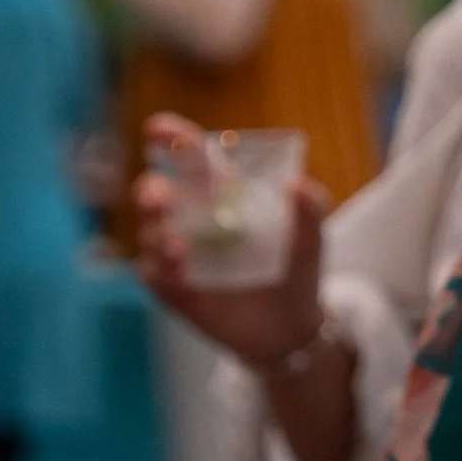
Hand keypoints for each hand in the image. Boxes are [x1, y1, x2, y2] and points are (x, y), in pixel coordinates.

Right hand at [135, 112, 331, 362]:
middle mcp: (192, 220)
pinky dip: (160, 271)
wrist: (288, 330)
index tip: (156, 129)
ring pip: (151, 235)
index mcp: (220, 195)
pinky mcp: (174, 289)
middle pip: (157, 194)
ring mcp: (180, 255)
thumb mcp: (311, 242)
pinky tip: (179, 274)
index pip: (190, 158)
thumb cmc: (295, 274)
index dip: (171, 139)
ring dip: (158, 236)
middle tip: (161, 200)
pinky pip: (154, 275)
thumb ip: (310, 212)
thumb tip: (297, 184)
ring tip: (177, 247)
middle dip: (151, 192)